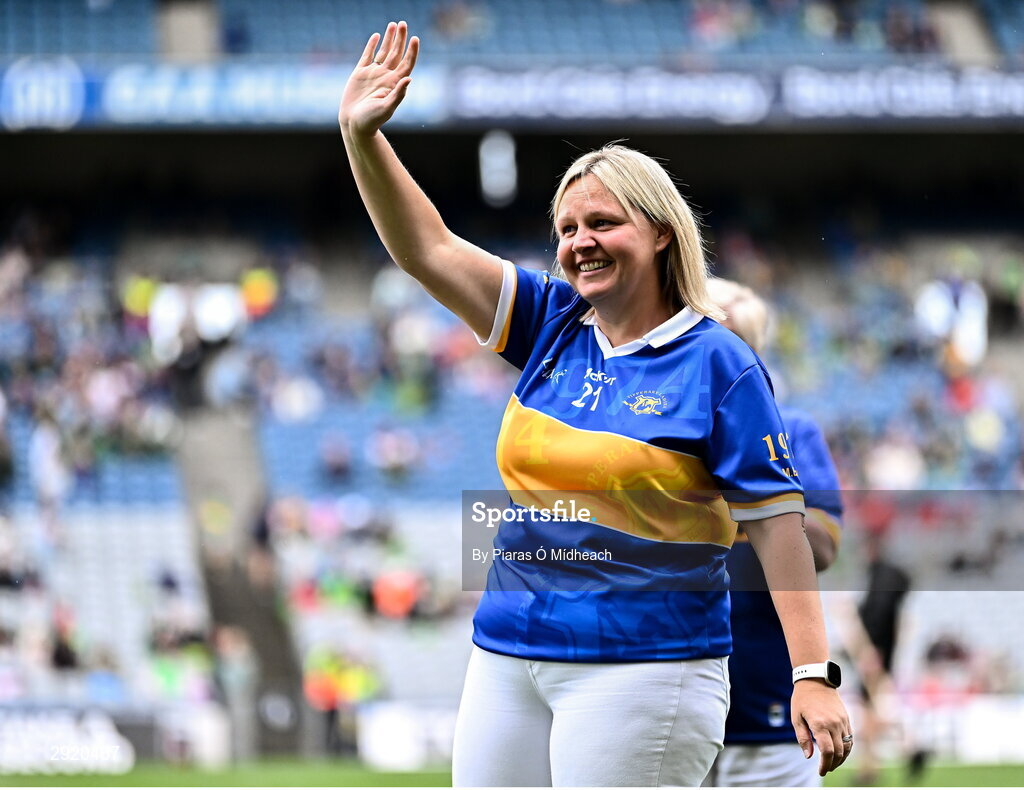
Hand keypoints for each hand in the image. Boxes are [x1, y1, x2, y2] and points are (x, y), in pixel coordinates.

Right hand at [339, 21, 418, 138]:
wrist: (354, 124)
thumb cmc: (371, 120)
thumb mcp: (386, 108)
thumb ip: (398, 94)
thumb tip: (409, 79)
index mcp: (394, 84)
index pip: (406, 63)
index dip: (412, 51)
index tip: (415, 38)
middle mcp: (386, 77)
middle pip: (396, 54)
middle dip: (401, 39)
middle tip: (403, 23)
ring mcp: (373, 74)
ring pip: (384, 52)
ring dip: (389, 39)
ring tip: (394, 25)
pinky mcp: (360, 74)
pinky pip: (368, 56)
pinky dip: (372, 45)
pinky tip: (376, 36)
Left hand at [792, 679, 853, 776]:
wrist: (816, 680)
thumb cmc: (802, 699)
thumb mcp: (796, 717)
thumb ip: (803, 738)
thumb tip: (809, 756)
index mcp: (820, 724)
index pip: (827, 752)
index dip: (825, 765)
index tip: (821, 771)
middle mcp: (834, 724)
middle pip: (839, 752)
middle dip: (833, 764)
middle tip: (825, 769)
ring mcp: (842, 721)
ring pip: (847, 747)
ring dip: (841, 759)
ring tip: (832, 764)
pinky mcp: (847, 718)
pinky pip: (850, 738)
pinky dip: (847, 749)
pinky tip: (840, 753)